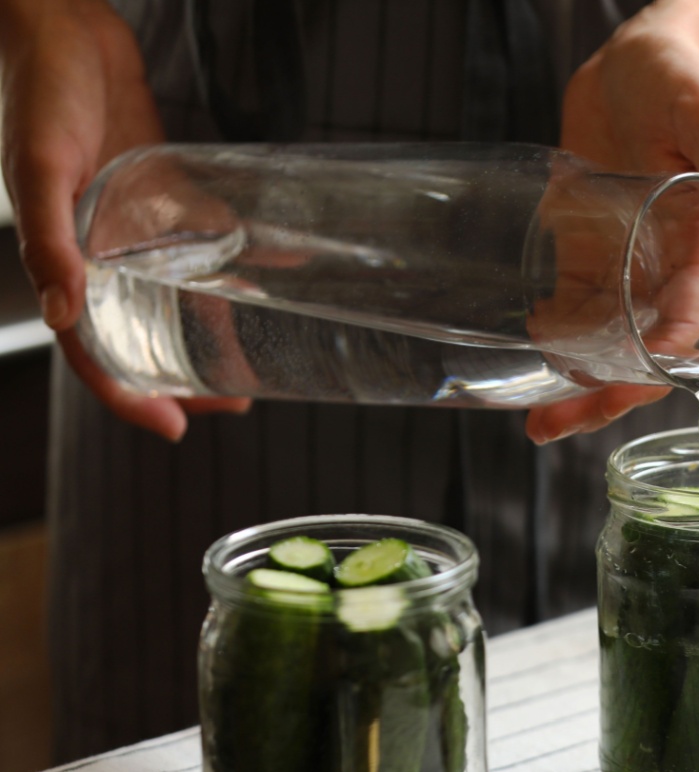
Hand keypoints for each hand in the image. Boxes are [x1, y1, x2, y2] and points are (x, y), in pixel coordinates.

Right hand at [0, 0, 247, 440]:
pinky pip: (206, 237)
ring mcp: (134, 226)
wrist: (62, 29)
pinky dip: (240, 258)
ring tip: (257, 361)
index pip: (92, 350)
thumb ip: (49, 240)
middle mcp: (98, 253)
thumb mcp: (40, 168)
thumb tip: (65, 315)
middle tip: (235, 403)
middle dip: (183, 375)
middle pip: (141, 334)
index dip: (128, 394)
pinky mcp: (165, 191)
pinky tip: (280, 269)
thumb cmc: (40, 93)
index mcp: (62, 259)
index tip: (174, 428)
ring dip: (211, 331)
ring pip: (175, 296)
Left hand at [526, 3, 698, 443]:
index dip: (658, 361)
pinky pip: (575, 307)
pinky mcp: (590, 247)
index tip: (621, 388)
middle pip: (643, 351)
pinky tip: (530, 356)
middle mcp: (666, 264)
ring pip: (606, 341)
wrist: (637, 58)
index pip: (687, 320)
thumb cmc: (680, 77)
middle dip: (608, 394)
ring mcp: (626, 261)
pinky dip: (557, 338)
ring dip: (576, 383)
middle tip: (555, 426)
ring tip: (536, 422)